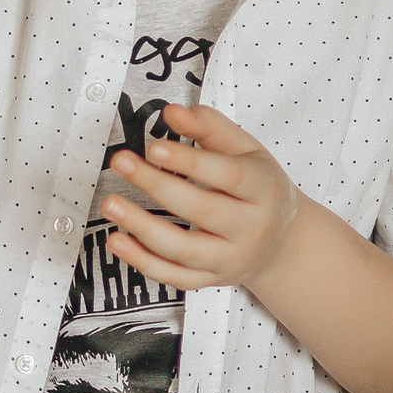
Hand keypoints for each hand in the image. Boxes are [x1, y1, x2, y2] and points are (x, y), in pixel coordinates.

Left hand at [102, 104, 307, 290]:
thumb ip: (209, 127)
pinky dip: (143, 262)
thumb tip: (172, 112)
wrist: (282, 241)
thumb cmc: (258, 187)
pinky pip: (174, 277)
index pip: (228, 175)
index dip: (190, 161)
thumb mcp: (246, 150)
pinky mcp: (211, 280)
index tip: (154, 147)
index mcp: (264, 189)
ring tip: (110, 204)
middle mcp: (251, 228)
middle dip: (157, 186)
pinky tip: (117, 240)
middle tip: (121, 162)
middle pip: (202, 210)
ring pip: (184, 250)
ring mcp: (231, 259)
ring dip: (142, 228)